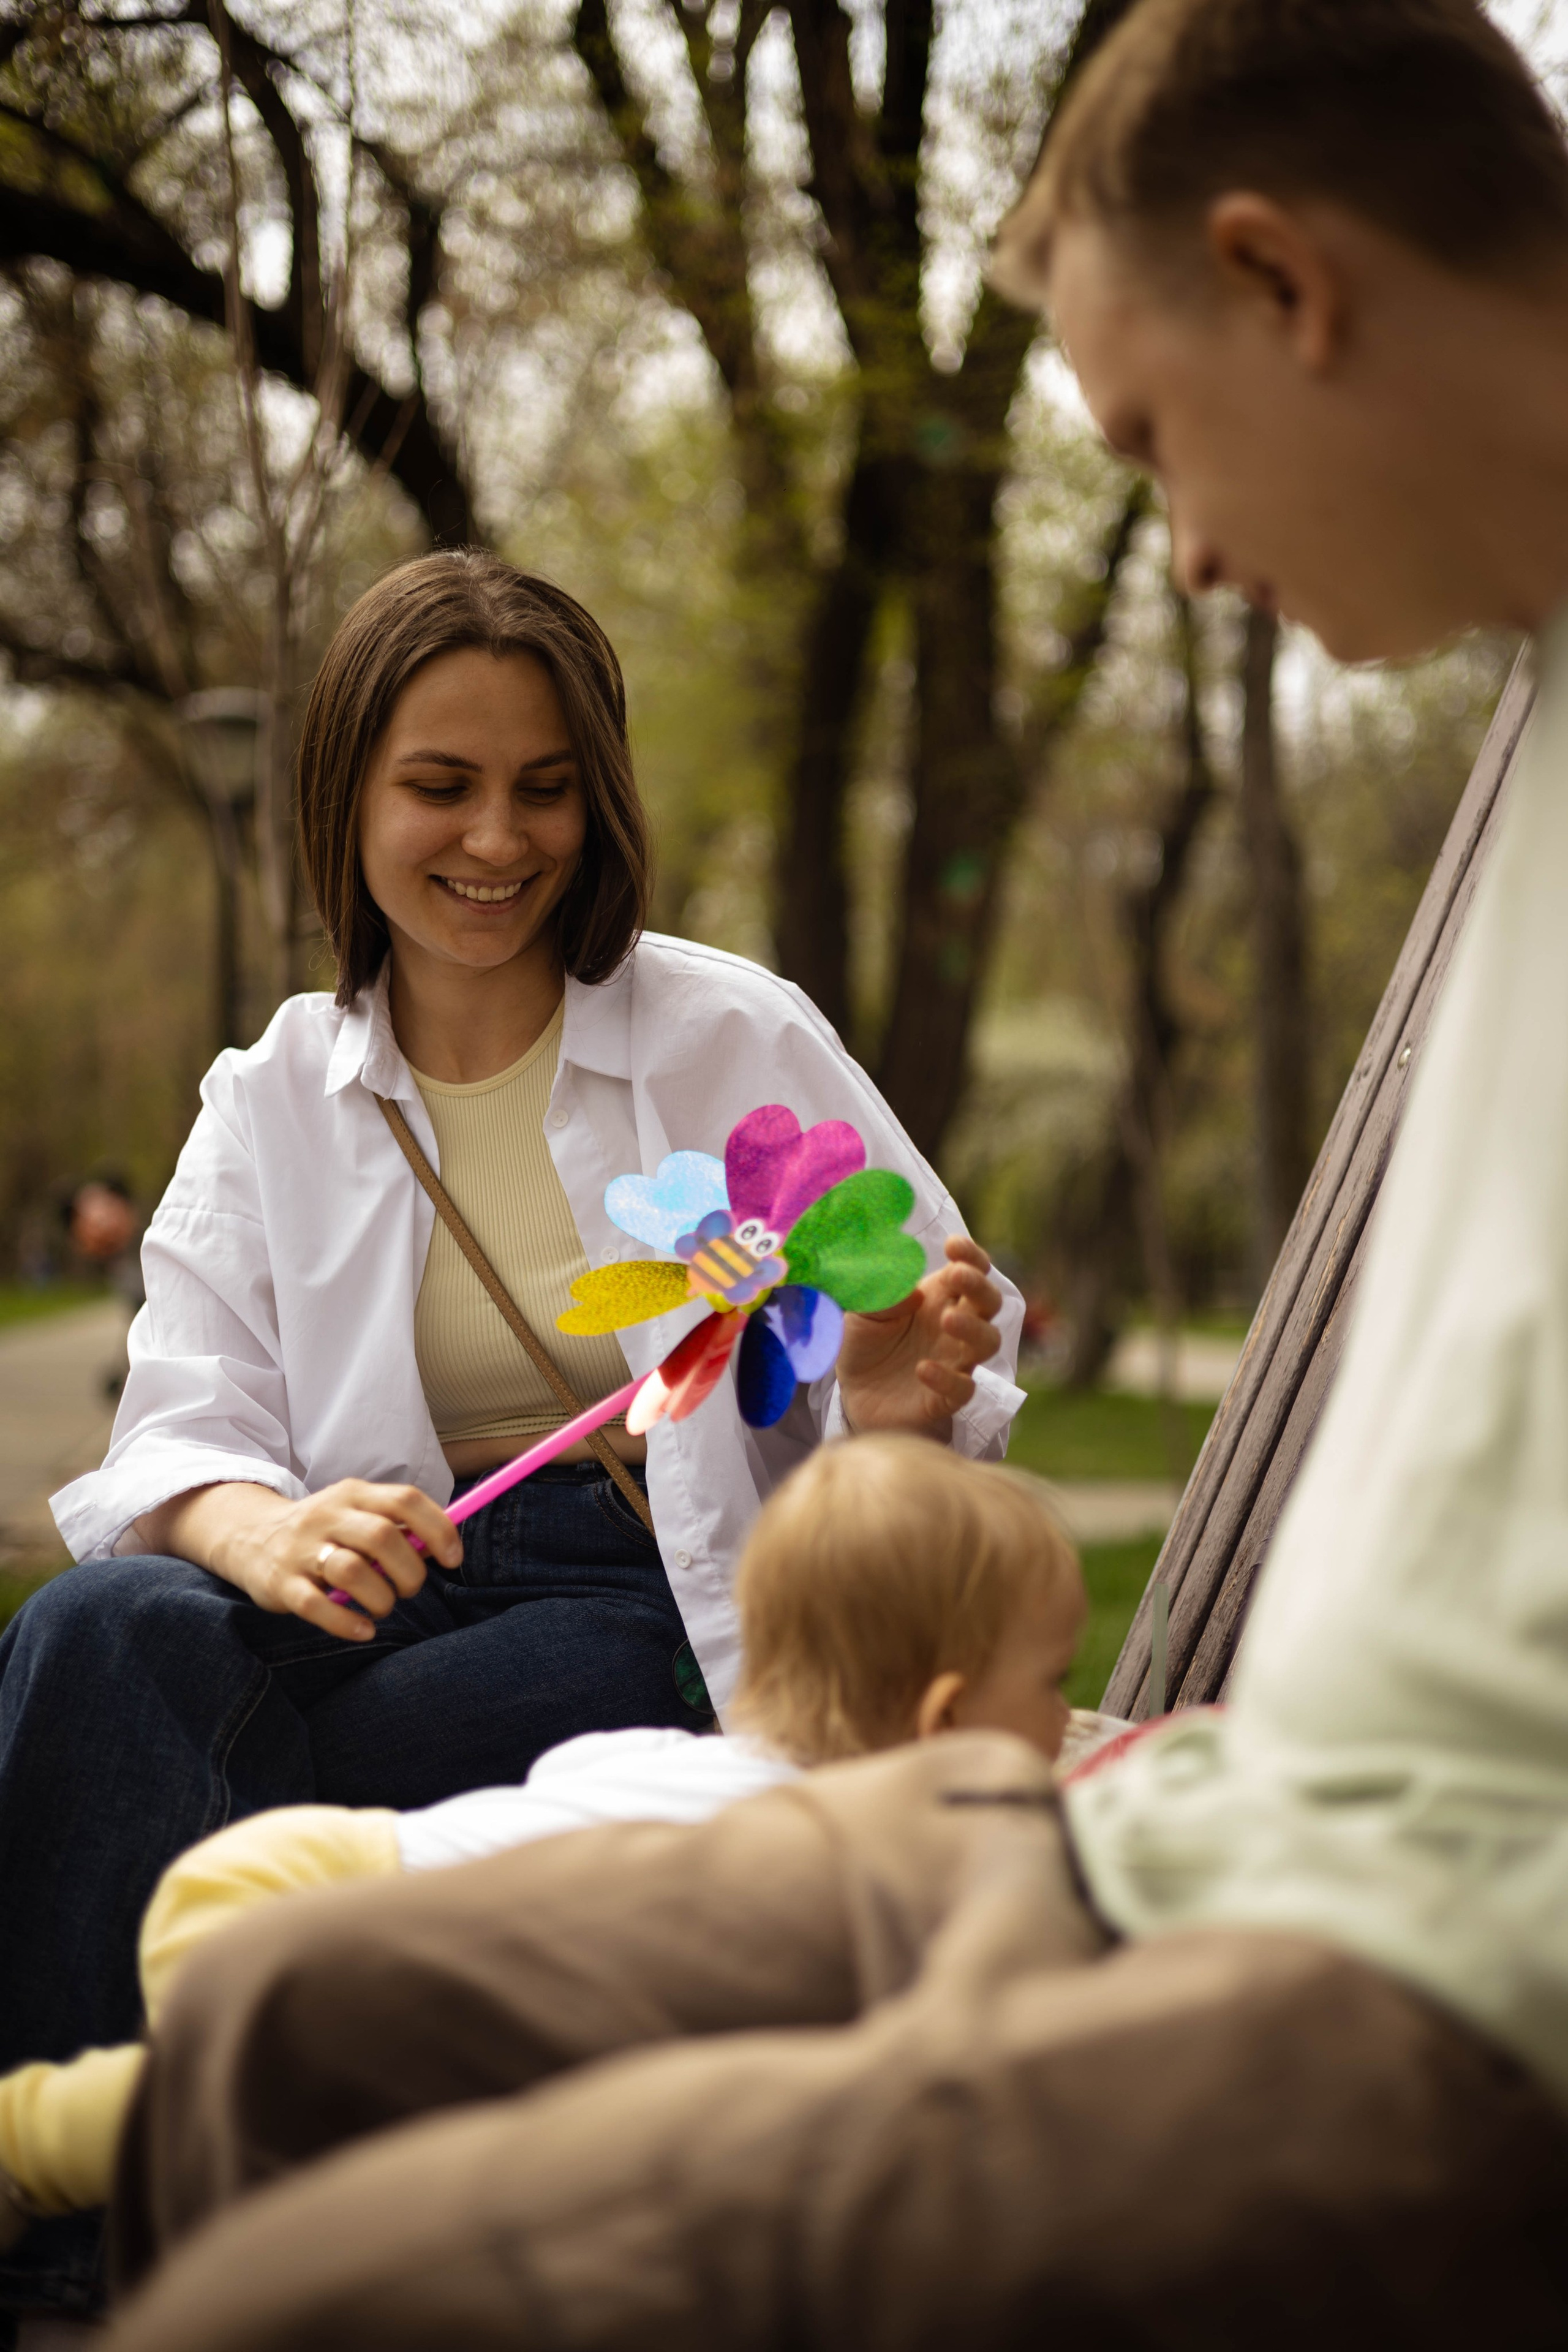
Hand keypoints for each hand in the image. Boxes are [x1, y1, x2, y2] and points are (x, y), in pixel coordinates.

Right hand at [138, 1479, 463, 1643]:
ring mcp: (301, 1550)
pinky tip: (364, 1630)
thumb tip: (442, 1545)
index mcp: (353, 1493)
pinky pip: (316, 1606)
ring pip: (352, 1570)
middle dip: (410, 1571)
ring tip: (383, 1608)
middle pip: (383, 1537)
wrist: (250, 1537)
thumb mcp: (356, 1512)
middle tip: (410, 1589)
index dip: (438, 1529)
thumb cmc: (323, 1531)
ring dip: (381, 1598)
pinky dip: (347, 1623)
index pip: (405, 1500)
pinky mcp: (281, 1584)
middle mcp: (327, 1515)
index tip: (452, 1559)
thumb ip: (396, 1525)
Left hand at [835, 1235, 1002, 1443]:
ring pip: (988, 1342)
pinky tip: (923, 1368)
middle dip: (979, 1286)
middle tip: (956, 1274)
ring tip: (946, 1318)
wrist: (853, 1393)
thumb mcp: (861, 1312)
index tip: (952, 1245)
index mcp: (939, 1297)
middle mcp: (955, 1327)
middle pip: (990, 1302)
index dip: (971, 1256)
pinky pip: (963, 1388)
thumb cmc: (865, 1343)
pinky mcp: (945, 1398)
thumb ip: (882, 1296)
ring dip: (973, 1328)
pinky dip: (948, 1378)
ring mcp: (955, 1361)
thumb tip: (915, 1293)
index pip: (972, 1270)